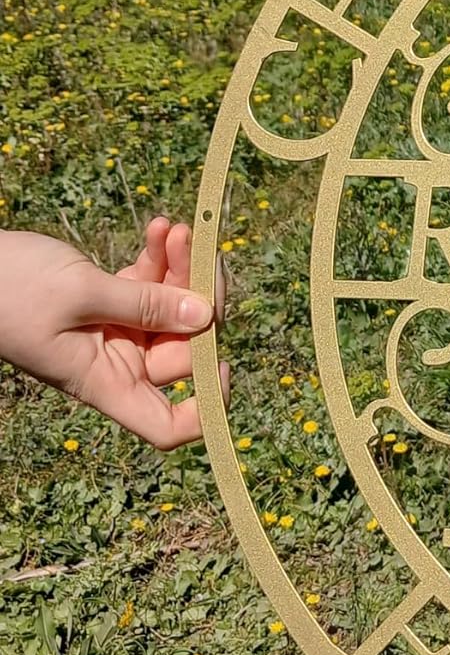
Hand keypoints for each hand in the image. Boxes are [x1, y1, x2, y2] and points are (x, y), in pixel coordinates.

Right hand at [0, 218, 226, 450]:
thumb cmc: (7, 286)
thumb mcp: (80, 294)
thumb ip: (147, 306)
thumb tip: (206, 317)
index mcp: (106, 382)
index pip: (166, 426)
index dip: (203, 410)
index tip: (223, 365)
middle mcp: (116, 364)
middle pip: (185, 351)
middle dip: (200, 301)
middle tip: (201, 251)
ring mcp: (115, 333)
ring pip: (175, 312)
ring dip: (181, 270)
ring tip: (178, 230)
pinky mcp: (110, 302)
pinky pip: (150, 286)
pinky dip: (158, 259)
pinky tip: (160, 227)